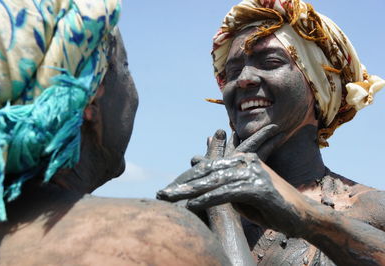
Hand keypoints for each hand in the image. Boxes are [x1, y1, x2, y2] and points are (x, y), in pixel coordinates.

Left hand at [157, 125, 304, 235]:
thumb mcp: (243, 195)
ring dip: (189, 191)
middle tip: (162, 193)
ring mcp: (252, 173)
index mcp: (242, 160)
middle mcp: (246, 162)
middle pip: (208, 172)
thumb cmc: (270, 207)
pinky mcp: (257, 187)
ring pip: (214, 181)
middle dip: (183, 184)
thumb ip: (224, 187)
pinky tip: (191, 206)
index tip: (170, 188)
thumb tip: (201, 185)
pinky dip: (207, 199)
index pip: (210, 167)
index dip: (189, 177)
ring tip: (170, 199)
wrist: (302, 217)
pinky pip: (226, 193)